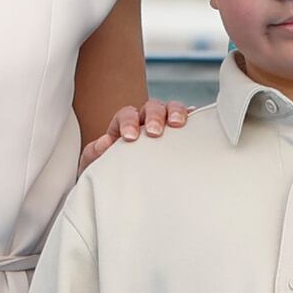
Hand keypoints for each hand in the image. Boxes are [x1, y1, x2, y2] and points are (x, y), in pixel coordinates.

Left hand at [77, 97, 192, 167]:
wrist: (124, 185)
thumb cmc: (109, 172)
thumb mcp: (94, 164)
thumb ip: (95, 152)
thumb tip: (105, 142)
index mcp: (124, 124)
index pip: (126, 115)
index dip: (128, 122)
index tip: (129, 137)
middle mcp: (145, 120)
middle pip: (151, 107)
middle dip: (153, 117)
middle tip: (154, 131)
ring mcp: (165, 125)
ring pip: (171, 108)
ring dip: (175, 112)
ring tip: (178, 124)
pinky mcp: (179, 136)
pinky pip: (189, 121)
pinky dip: (193, 118)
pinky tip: (197, 120)